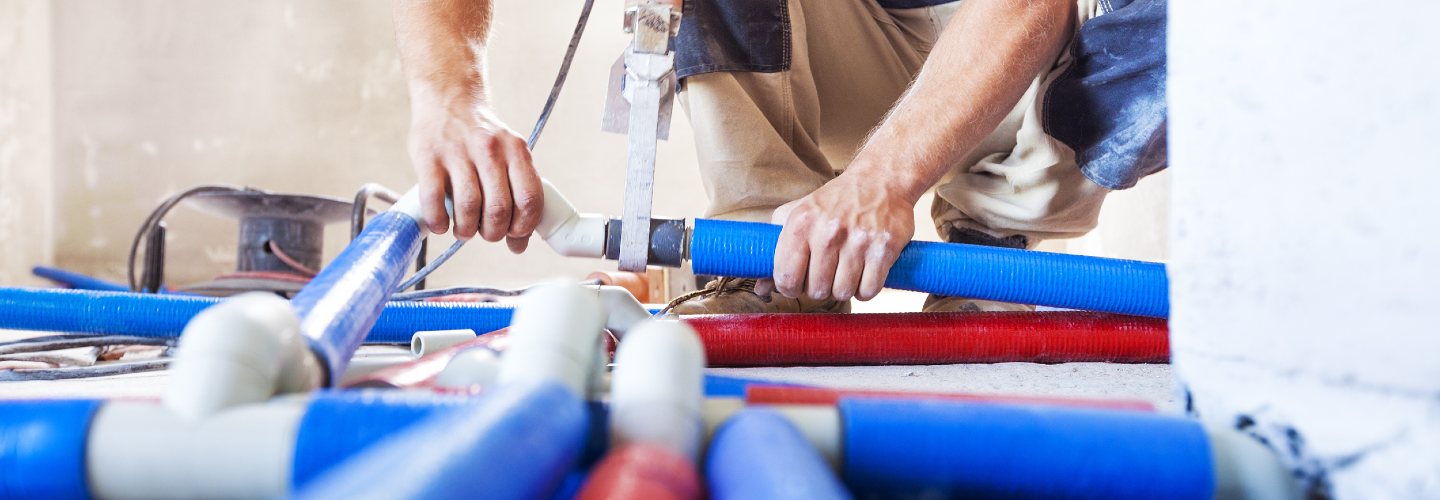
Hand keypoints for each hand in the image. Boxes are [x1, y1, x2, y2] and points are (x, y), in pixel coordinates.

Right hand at [407, 98, 542, 253]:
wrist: (448, 97)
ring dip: (467, 230)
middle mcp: (489, 149)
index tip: (514, 235)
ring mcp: (457, 152)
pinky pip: (434, 200)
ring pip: (468, 208)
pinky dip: (439, 221)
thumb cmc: (481, 137)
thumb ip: (517, 192)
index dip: (523, 227)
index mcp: (516, 150)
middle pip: (498, 209)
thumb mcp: (509, 153)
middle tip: (486, 233)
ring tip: (464, 230)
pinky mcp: (428, 157)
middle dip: (493, 232)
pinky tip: (441, 224)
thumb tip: (519, 243)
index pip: (529, 199)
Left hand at [765, 174, 915, 301]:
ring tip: (847, 271)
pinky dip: (866, 289)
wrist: (880, 180)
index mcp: (801, 222)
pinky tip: (865, 273)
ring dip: (844, 289)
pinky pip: (869, 290)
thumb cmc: (834, 202)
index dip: (790, 288)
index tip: (798, 283)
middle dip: (821, 288)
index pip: (786, 277)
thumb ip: (777, 250)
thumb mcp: (798, 215)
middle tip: (828, 273)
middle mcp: (828, 231)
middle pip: (817, 290)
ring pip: (843, 293)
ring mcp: (858, 240)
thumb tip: (761, 289)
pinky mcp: (884, 248)